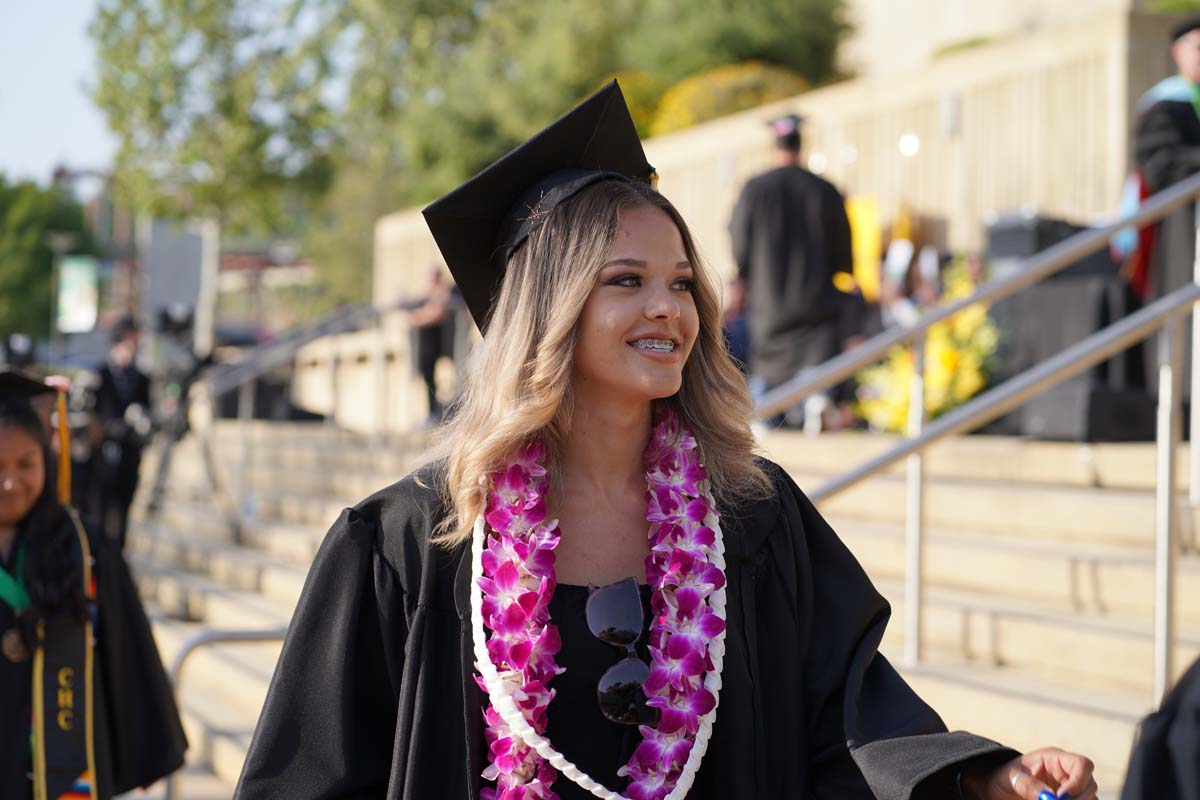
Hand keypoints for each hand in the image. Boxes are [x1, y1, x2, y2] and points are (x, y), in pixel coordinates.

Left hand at [962, 748, 1096, 799]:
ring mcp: (1071, 788)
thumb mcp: (1011, 778)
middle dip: (1078, 799)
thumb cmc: (1005, 778)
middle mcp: (1068, 773)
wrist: (1000, 790)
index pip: (1083, 764)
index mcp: (1055, 758)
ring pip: (1091, 798)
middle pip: (1090, 785)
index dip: (1079, 781)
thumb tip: (1048, 798)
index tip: (1061, 797)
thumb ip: (1027, 785)